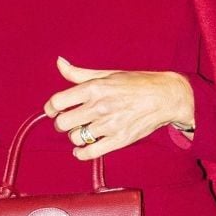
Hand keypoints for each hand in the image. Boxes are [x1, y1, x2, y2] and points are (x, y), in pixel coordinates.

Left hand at [43, 56, 193, 160]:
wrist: (164, 96)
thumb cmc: (135, 83)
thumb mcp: (106, 74)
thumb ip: (79, 73)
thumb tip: (59, 62)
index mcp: (94, 88)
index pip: (57, 102)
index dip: (50, 107)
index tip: (53, 110)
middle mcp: (99, 107)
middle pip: (62, 123)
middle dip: (61, 122)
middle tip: (68, 120)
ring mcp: (109, 125)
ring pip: (74, 138)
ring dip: (74, 135)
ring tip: (82, 130)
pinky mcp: (119, 140)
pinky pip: (90, 153)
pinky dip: (81, 153)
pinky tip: (82, 148)